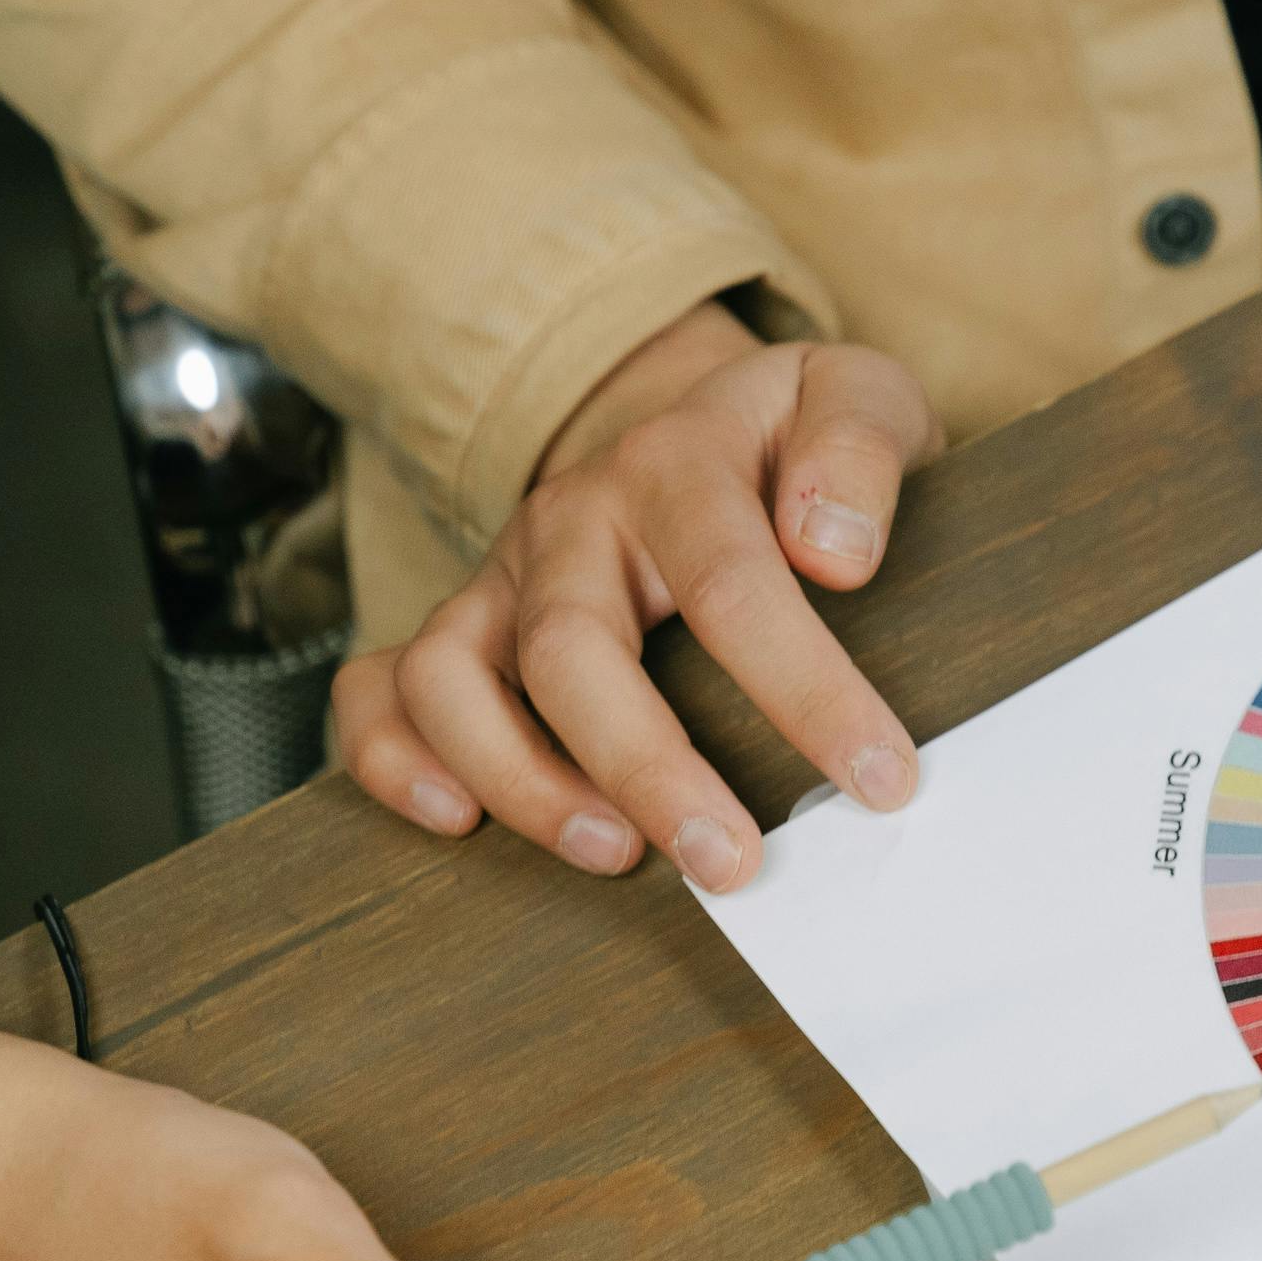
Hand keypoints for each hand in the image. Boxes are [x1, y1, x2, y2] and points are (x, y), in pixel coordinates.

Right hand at [334, 299, 939, 892]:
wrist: (715, 425)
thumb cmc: (796, 441)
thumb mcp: (859, 397)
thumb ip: (861, 447)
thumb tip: (832, 549)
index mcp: (671, 460)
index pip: (729, 581)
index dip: (805, 689)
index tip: (882, 779)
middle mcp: (568, 518)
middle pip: (570, 645)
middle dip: (646, 766)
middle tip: (732, 863)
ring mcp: (503, 576)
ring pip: (448, 675)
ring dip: (521, 781)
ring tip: (614, 856)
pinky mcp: (464, 627)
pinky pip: (379, 687)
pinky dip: (390, 757)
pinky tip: (458, 823)